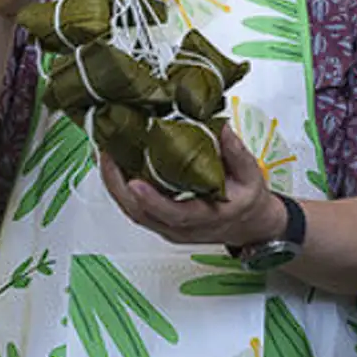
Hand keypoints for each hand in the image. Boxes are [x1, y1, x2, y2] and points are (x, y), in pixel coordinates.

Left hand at [100, 126, 285, 247]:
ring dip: (114, 184)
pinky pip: (134, 207)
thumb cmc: (248, 202)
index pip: (174, 214)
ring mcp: (167, 227)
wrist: (247, 225)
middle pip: (140, 214)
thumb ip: (237, 154)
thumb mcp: (251, 176)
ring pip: (132, 212)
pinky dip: (120, 186)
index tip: (134, 182)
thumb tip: (221, 128)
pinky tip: (115, 164)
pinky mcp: (160, 222)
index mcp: (206, 218)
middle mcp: (181, 228)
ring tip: (105, 153)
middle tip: (106, 154)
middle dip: (117, 185)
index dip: (152, 200)